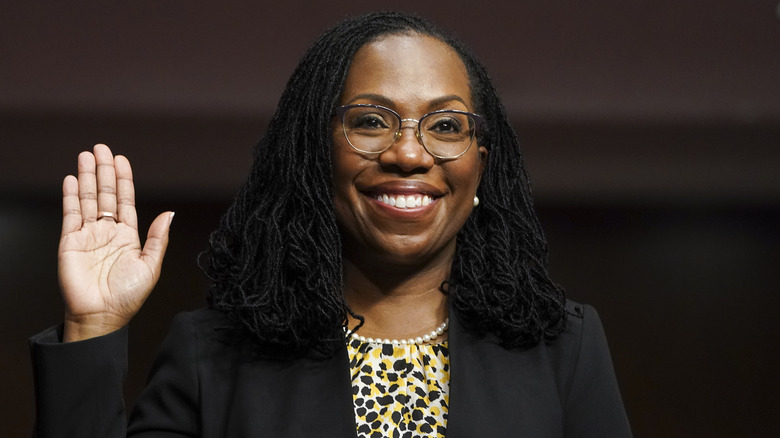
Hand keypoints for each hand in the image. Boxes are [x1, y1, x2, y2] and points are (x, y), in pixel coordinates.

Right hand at [58, 144, 173, 341]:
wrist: (101, 316)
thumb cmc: (128, 296)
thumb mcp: (151, 265)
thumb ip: (158, 238)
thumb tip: (170, 213)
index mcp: (128, 236)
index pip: (126, 200)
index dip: (124, 180)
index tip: (121, 160)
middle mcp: (107, 231)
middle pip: (106, 194)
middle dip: (104, 170)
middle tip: (102, 148)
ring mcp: (88, 235)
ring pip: (88, 199)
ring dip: (87, 177)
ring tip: (86, 156)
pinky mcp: (70, 242)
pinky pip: (70, 214)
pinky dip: (71, 196)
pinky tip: (72, 180)